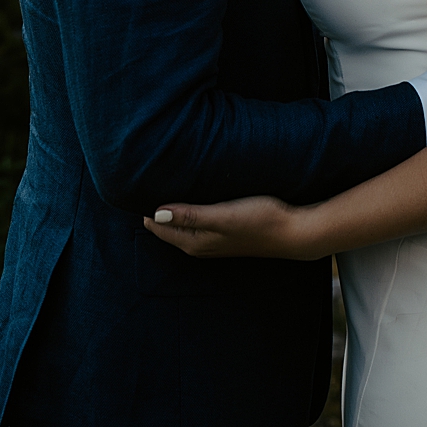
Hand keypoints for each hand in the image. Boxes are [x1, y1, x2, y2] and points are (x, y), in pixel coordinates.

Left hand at [142, 196, 322, 259]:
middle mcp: (199, 245)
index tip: (135, 185)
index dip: (146, 207)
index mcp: (194, 241)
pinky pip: (196, 223)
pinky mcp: (225, 233)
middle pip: (167, 227)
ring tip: (160, 186)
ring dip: (171, 211)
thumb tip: (154, 213)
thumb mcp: (221, 215)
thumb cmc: (259, 220)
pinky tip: (190, 199)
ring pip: (181, 225)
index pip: (158, 225)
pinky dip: (187, 212)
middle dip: (154, 210)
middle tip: (141, 182)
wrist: (292, 232)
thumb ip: (189, 214)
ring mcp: (213, 241)